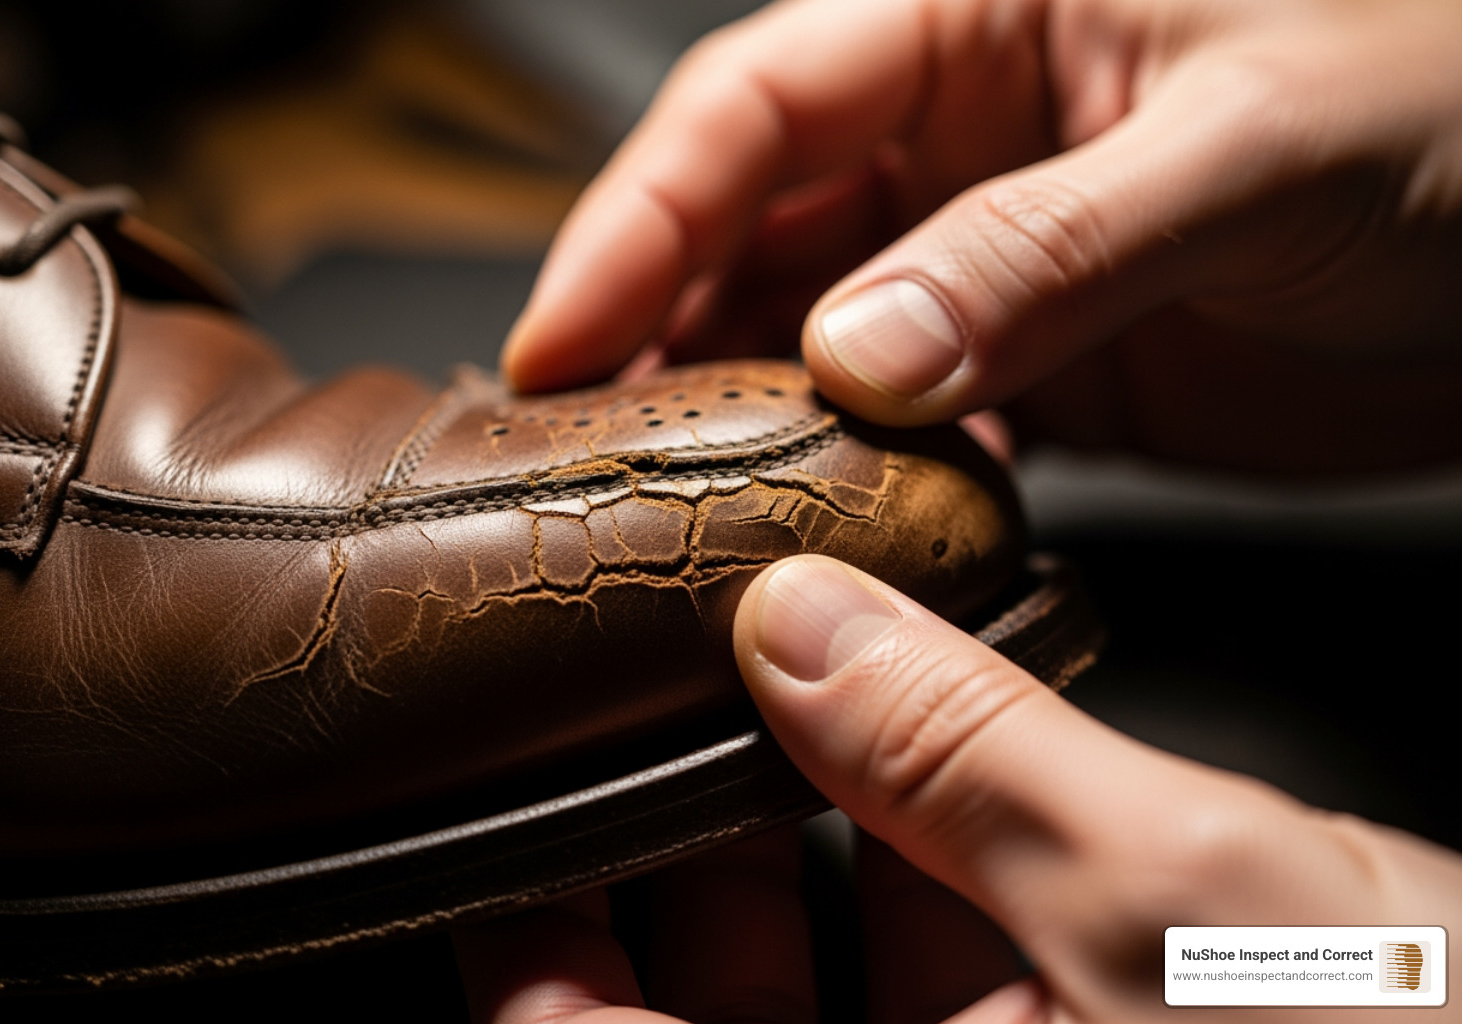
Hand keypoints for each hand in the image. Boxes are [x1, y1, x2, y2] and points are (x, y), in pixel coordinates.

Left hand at [455, 555, 1461, 1022]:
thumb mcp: (1187, 902)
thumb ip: (971, 761)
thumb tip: (803, 622)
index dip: (536, 944)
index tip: (507, 800)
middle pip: (723, 1001)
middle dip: (683, 840)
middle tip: (648, 679)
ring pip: (842, 968)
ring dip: (809, 816)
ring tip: (773, 664)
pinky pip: (954, 951)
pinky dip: (928, 839)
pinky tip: (926, 723)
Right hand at [501, 0, 1461, 473]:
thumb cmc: (1459, 102)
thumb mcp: (1248, 152)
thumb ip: (1041, 250)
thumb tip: (863, 353)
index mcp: (983, 18)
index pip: (757, 106)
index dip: (638, 218)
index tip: (562, 336)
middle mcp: (964, 135)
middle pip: (754, 229)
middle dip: (657, 329)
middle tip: (583, 443)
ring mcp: (992, 258)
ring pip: (814, 334)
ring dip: (743, 415)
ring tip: (671, 501)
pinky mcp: (1040, 364)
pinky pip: (910, 422)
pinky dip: (860, 476)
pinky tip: (825, 526)